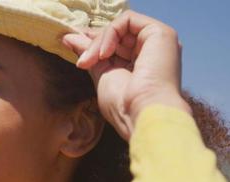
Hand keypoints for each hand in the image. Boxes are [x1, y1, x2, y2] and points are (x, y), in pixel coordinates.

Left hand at [62, 10, 191, 139]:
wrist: (141, 113)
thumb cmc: (123, 105)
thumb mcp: (101, 74)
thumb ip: (89, 53)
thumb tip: (69, 38)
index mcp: (141, 64)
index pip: (115, 44)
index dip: (94, 43)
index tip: (75, 49)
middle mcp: (152, 51)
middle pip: (116, 34)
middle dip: (93, 45)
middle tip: (82, 61)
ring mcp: (157, 42)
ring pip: (120, 26)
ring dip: (98, 42)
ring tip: (90, 61)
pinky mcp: (161, 33)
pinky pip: (128, 20)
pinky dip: (110, 33)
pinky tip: (105, 54)